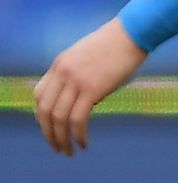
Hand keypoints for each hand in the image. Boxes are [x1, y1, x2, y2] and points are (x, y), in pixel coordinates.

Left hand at [33, 19, 147, 154]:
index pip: (39, 95)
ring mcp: (76, 80)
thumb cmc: (119, 43)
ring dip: (61, 139)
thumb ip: (80, 75)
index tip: (53, 127)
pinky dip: (78, 135)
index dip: (42, 115)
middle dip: (48, 133)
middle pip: (44, 110)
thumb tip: (88, 100)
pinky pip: (78, 119)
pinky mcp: (92, 89)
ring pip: (59, 118)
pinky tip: (84, 143)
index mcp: (59, 64)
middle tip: (57, 147)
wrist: (134, 31)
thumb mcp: (89, 56)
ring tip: (69, 151)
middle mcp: (62, 73)